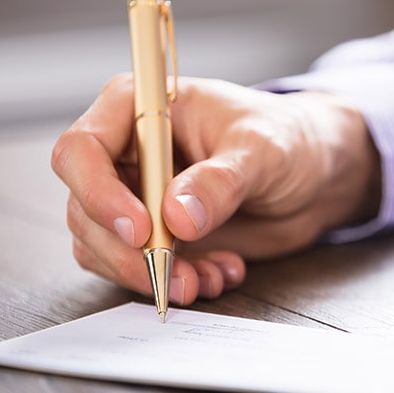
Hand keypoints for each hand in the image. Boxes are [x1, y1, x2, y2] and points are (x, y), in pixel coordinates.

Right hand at [51, 75, 380, 304]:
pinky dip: (172, 281)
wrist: (311, 177)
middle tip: (177, 275)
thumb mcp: (262, 150)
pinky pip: (138, 268)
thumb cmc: (287, 141)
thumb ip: (220, 181)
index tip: (143, 231)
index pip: (82, 151)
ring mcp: (138, 198)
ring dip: (150, 275)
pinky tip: (218, 274)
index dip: (99, 195)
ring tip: (207, 278)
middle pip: (86, 210)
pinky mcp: (157, 235)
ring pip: (104, 248)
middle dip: (129, 253)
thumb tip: (176, 218)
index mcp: (139, 110)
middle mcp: (128, 155)